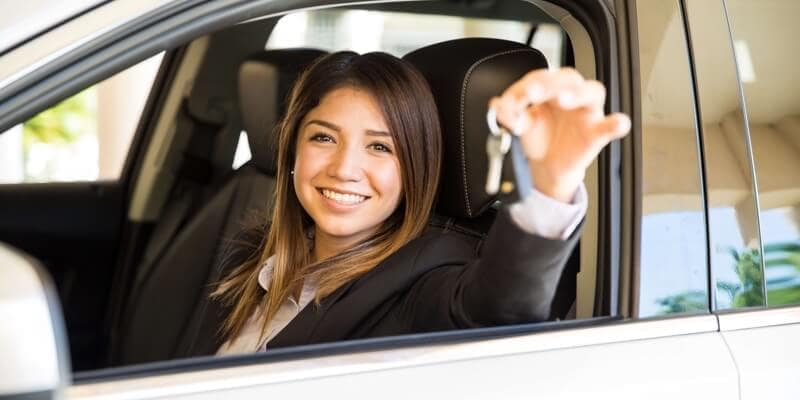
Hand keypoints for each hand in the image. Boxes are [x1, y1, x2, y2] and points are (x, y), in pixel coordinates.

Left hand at [489, 68, 630, 202]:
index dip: (525, 87)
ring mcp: (586, 112)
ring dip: (578, 93)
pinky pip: (612, 125)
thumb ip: (509, 116)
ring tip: (564, 98)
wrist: (547, 166)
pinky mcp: (597, 133)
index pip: (539, 78)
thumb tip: (497, 106)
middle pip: (567, 77)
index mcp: (549, 89)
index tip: (511, 101)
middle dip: (550, 82)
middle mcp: (570, 95)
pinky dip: (617, 123)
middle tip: (533, 92)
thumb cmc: (538, 137)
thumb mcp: (520, 126)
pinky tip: (617, 122)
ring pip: (592, 91)